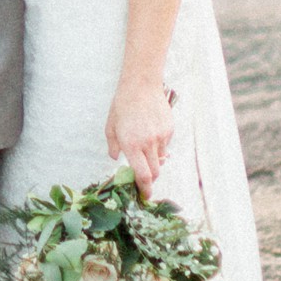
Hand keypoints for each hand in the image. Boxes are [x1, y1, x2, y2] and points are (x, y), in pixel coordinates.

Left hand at [106, 75, 174, 198]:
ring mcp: (161, 137)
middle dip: (150, 179)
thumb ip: (113, 145)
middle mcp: (148, 143)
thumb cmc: (123, 104)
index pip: (143, 175)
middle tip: (145, 179)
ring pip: (161, 159)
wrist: (141, 84)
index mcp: (132, 145)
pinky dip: (159, 146)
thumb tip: (116, 159)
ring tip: (146, 147)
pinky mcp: (169, 130)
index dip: (145, 189)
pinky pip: (165, 145)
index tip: (145, 196)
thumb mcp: (111, 126)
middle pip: (155, 172)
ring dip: (154, 161)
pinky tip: (151, 132)